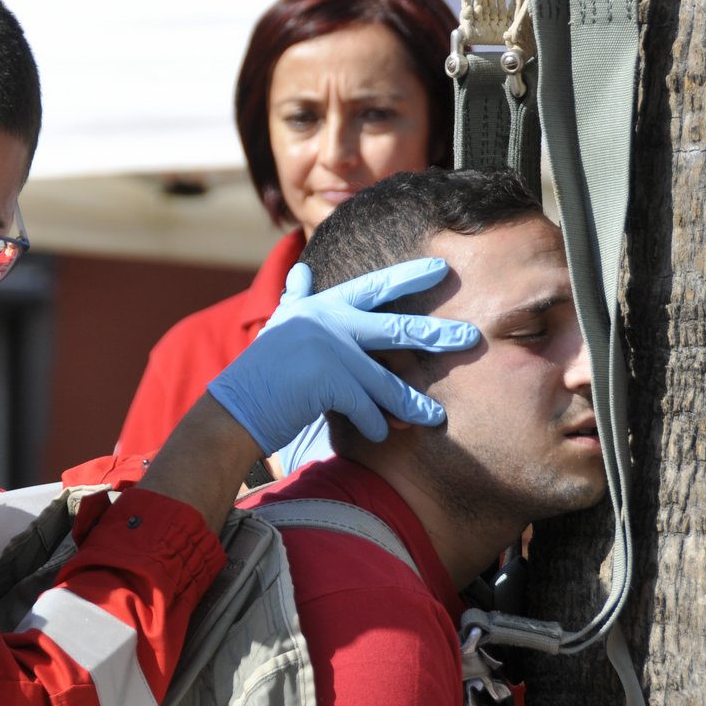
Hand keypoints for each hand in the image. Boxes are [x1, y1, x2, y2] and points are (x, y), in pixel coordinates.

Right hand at [206, 258, 479, 453]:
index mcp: (322, 307)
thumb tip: (300, 270)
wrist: (234, 408)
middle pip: (395, 327)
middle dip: (436, 334)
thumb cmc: (261, 373)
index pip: (373, 287)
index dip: (409, 276)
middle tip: (471, 337)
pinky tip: (385, 436)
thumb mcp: (280, 327)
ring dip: (412, 402)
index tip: (441, 269)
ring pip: (386, 380)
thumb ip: (296, 299)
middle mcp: (328, 322)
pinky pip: (365, 408)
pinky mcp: (327, 381)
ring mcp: (328, 350)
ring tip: (435, 417)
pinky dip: (376, 425)